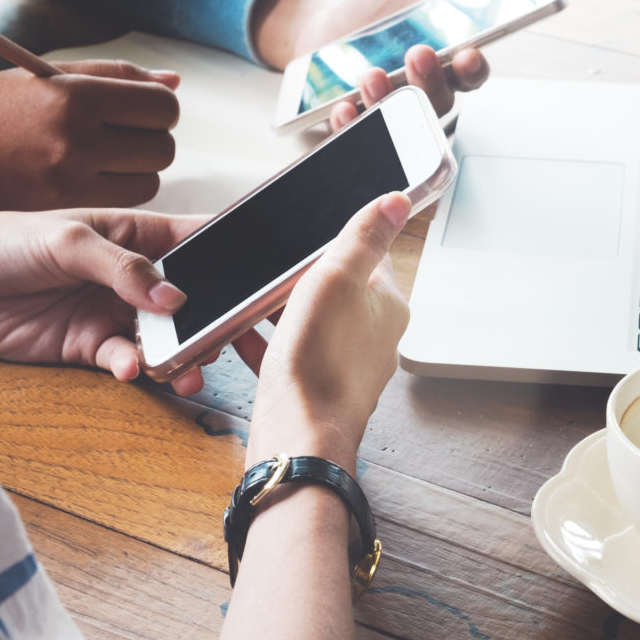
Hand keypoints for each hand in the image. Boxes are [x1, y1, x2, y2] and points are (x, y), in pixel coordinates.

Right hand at [0, 60, 180, 211]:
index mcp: (73, 96)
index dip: (159, 108)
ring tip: (101, 160)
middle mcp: (75, 140)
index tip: (143, 110)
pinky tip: (88, 182)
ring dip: (137, 172)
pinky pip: (120, 208)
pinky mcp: (59, 214)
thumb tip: (173, 83)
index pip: (161, 106)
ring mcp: (68, 183)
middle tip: (123, 136)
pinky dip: (116, 197)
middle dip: (151, 140)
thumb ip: (115, 78)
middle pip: (162, 148)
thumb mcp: (44, 77)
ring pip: (148, 184)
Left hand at [0, 208, 218, 395]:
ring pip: (167, 339)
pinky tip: (127, 367)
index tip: (266, 283)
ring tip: (187, 368)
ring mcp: (114, 313)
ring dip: (182, 354)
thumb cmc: (0, 240)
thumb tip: (174, 296)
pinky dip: (134, 368)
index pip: (202, 243)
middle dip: (219, 321)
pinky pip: (126, 362)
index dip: (238, 260)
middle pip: (196, 300)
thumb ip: (124, 268)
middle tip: (232, 340)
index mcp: (139, 234)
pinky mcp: (89, 347)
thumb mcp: (68, 240)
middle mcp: (135, 276)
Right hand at [235, 192, 410, 462]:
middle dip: (304, 277)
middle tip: (273, 268)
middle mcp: (373, 337)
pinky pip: (290, 355)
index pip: (371, 257)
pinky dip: (267, 341)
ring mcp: (345, 365)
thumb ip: (364, 237)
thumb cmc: (320, 362)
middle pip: (339, 290)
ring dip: (283, 309)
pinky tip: (240, 333)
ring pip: (313, 323)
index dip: (339, 241)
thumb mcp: (338, 277)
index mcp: (388, 307)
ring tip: (251, 297)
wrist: (297, 438)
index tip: (310, 236)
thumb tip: (398, 200)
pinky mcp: (315, 388)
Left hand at [253, 0, 520, 128]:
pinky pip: (357, 133)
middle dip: (430, 81)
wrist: (328, 19)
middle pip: (437, 101)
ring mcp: (390, 110)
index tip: (469, 53)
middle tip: (419, 54)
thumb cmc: (383, 8)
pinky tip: (345, 107)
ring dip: (390, 102)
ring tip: (373, 75)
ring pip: (400, 122)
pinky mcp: (355, 120)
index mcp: (448, 63)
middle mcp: (423, 93)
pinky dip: (352, 124)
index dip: (474, 69)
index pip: (472, 75)